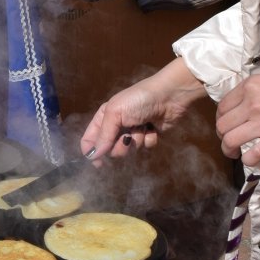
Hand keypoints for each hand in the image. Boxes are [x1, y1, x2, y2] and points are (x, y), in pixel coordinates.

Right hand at [79, 57, 207, 162]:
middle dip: (120, 145)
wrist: (168, 97)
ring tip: (142, 127)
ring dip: (136, 140)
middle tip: (127, 137)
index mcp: (104, 117)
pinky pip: (145, 147)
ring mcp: (133, 131)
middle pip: (110, 148)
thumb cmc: (138, 101)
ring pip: (129, 149)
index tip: (97, 163)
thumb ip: (104, 135)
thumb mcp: (115, 113)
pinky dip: (149, 138)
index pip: (90, 138)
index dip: (91, 151)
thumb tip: (93, 155)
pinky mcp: (148, 135)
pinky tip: (153, 127)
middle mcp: (117, 125)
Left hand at [215, 66, 259, 165]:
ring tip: (235, 153)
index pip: (223, 106)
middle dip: (223, 135)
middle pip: (223, 125)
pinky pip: (253, 154)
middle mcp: (253, 103)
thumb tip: (252, 97)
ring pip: (230, 140)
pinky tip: (252, 160)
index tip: (228, 124)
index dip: (222, 118)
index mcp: (252, 86)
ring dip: (229, 150)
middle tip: (230, 141)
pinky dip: (248, 160)